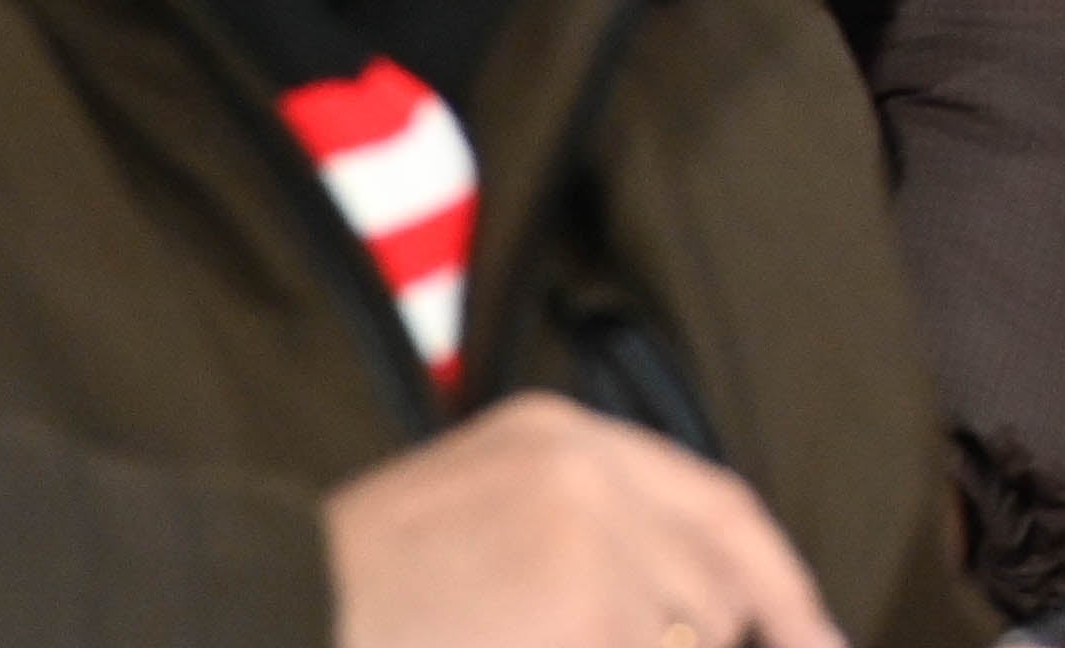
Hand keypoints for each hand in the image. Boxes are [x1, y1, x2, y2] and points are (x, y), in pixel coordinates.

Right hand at [322, 401, 842, 647]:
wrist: (246, 615)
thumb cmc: (342, 608)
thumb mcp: (465, 536)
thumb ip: (582, 551)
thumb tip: (702, 620)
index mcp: (556, 438)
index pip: (719, 510)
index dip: (777, 588)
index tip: (818, 642)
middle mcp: (587, 473)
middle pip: (716, 593)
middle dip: (700, 645)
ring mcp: (588, 544)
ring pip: (687, 639)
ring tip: (518, 638)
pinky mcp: (584, 614)